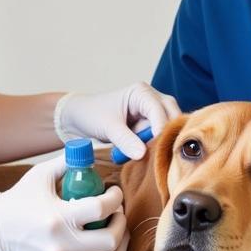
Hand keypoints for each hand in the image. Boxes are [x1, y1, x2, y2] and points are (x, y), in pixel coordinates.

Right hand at [0, 155, 128, 250]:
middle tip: (117, 214)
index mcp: (58, 217)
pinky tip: (99, 249)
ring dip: (118, 248)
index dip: (116, 197)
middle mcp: (61, 246)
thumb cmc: (19, 201)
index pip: (102, 208)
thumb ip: (67, 162)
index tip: (114, 192)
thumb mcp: (40, 175)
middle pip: (111, 241)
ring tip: (114, 234)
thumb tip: (90, 151)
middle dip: (121, 224)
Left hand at [55, 82, 180, 160]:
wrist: (78, 119)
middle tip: (162, 153)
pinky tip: (153, 157)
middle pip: (172, 115)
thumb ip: (124, 139)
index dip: (161, 128)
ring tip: (156, 157)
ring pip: (169, 127)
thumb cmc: (91, 115)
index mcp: (141, 93)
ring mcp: (152, 114)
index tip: (158, 147)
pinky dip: (158, 147)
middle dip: (168, 134)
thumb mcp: (107, 127)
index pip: (159, 109)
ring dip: (163, 142)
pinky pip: (160, 137)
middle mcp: (151, 100)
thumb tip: (142, 154)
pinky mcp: (149, 127)